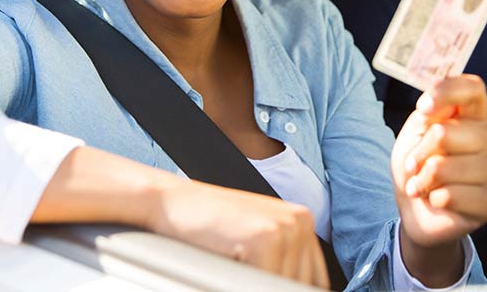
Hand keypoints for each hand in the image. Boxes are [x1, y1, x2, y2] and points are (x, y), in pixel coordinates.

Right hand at [150, 179, 329, 288]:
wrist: (172, 204)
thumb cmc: (209, 228)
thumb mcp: (258, 241)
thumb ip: (283, 263)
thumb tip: (299, 288)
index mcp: (303, 221)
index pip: (313, 281)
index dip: (287, 288)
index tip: (260, 284)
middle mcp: (301, 221)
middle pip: (299, 285)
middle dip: (268, 287)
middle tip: (238, 277)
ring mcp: (285, 228)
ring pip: (281, 286)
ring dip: (254, 286)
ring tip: (231, 273)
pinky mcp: (265, 238)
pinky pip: (262, 285)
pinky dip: (240, 285)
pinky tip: (225, 269)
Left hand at [392, 75, 486, 249]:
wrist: (417, 208)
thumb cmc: (419, 164)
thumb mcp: (416, 131)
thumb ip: (428, 114)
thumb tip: (431, 105)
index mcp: (475, 115)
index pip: (473, 88)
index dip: (445, 93)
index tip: (422, 108)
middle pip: (446, 132)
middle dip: (419, 152)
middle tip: (413, 165)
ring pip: (445, 167)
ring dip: (423, 179)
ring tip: (422, 184)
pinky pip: (452, 195)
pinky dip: (434, 198)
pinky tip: (437, 199)